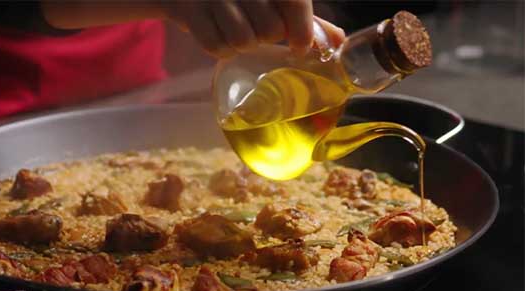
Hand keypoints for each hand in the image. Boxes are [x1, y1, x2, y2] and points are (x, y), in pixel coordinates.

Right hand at [163, 0, 344, 57]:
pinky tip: (219, 35)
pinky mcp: (189, 11)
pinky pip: (216, 47)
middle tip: (256, 29)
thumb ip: (302, 17)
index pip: (294, 3)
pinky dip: (220, 50)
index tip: (300, 47)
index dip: (301, 30)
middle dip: (265, 37)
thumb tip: (336, 41)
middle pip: (268, 31)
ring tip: (236, 31)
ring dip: (242, 45)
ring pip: (242, 42)